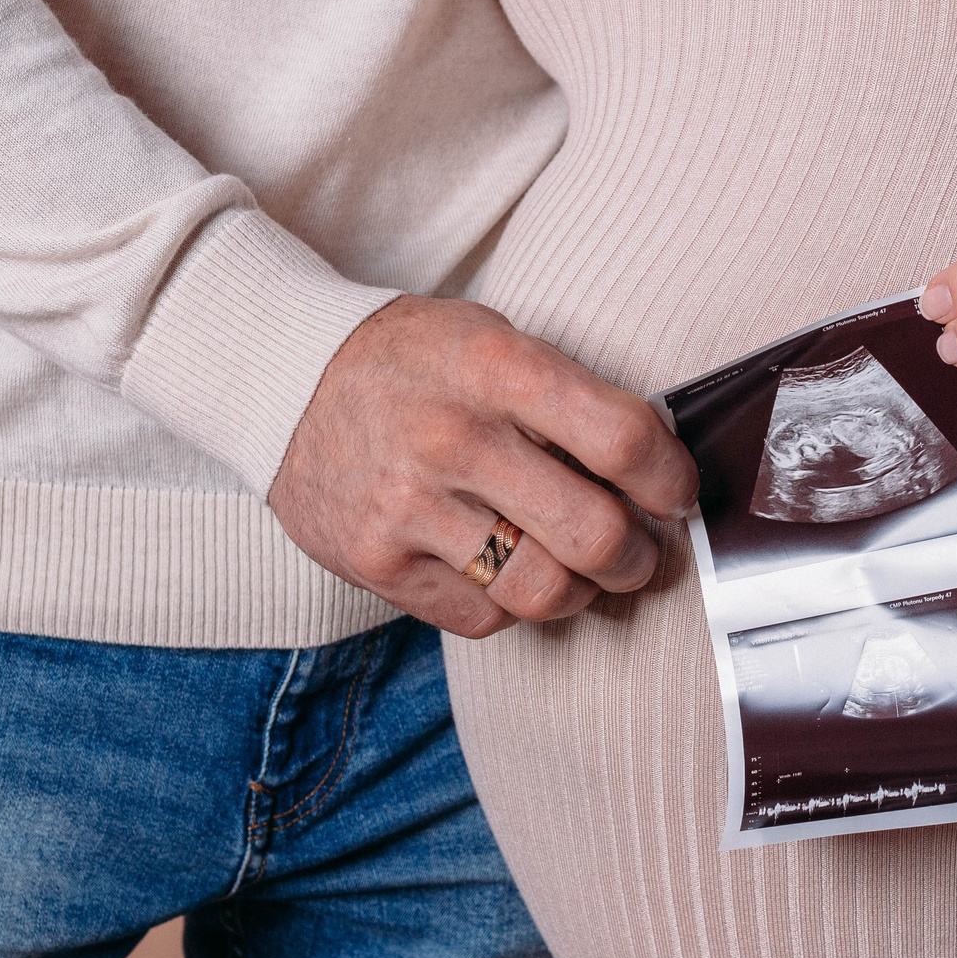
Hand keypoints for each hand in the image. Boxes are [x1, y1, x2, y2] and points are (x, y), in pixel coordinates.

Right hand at [269, 295, 700, 637]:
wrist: (282, 377)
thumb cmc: (413, 360)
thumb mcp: (491, 340)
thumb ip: (568, 397)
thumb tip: (654, 472)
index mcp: (494, 369)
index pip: (621, 438)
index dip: (668, 479)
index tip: (674, 492)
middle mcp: (452, 439)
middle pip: (593, 533)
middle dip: (639, 557)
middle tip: (641, 554)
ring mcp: (407, 507)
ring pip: (543, 591)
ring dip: (583, 593)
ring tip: (583, 574)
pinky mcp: (374, 562)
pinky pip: (483, 616)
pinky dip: (512, 604)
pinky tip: (509, 572)